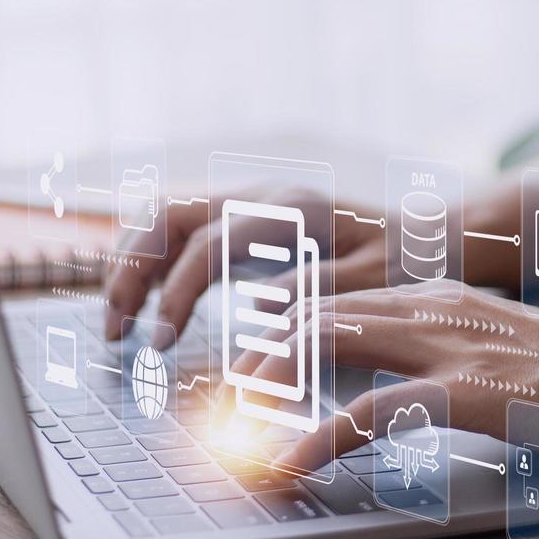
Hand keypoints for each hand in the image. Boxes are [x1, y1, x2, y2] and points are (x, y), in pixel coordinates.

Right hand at [102, 188, 385, 342]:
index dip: (176, 292)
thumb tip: (257, 306)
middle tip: (113, 329)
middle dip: (129, 268)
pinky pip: (182, 230)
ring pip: (165, 215)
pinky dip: (153, 260)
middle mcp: (262, 195)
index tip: (160, 343)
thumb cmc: (404, 261)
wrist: (424, 234)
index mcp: (292, 210)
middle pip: (168, 214)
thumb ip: (319, 289)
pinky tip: (146, 302)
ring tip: (118, 319)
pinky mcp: (246, 219)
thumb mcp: (374, 281)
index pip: (208, 243)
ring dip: (131, 261)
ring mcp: (250, 202)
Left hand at [216, 284, 538, 471]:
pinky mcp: (471, 389)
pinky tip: (290, 463)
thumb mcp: (502, 353)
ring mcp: (453, 344)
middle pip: (318, 310)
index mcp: (444, 297)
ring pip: (331, 343)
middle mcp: (438, 307)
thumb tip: (389, 390)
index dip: (280, 327)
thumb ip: (444, 359)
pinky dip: (320, 435)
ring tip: (227, 424)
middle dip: (255, 350)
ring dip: (269, 383)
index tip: (241, 364)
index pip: (339, 297)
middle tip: (213, 394)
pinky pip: (373, 409)